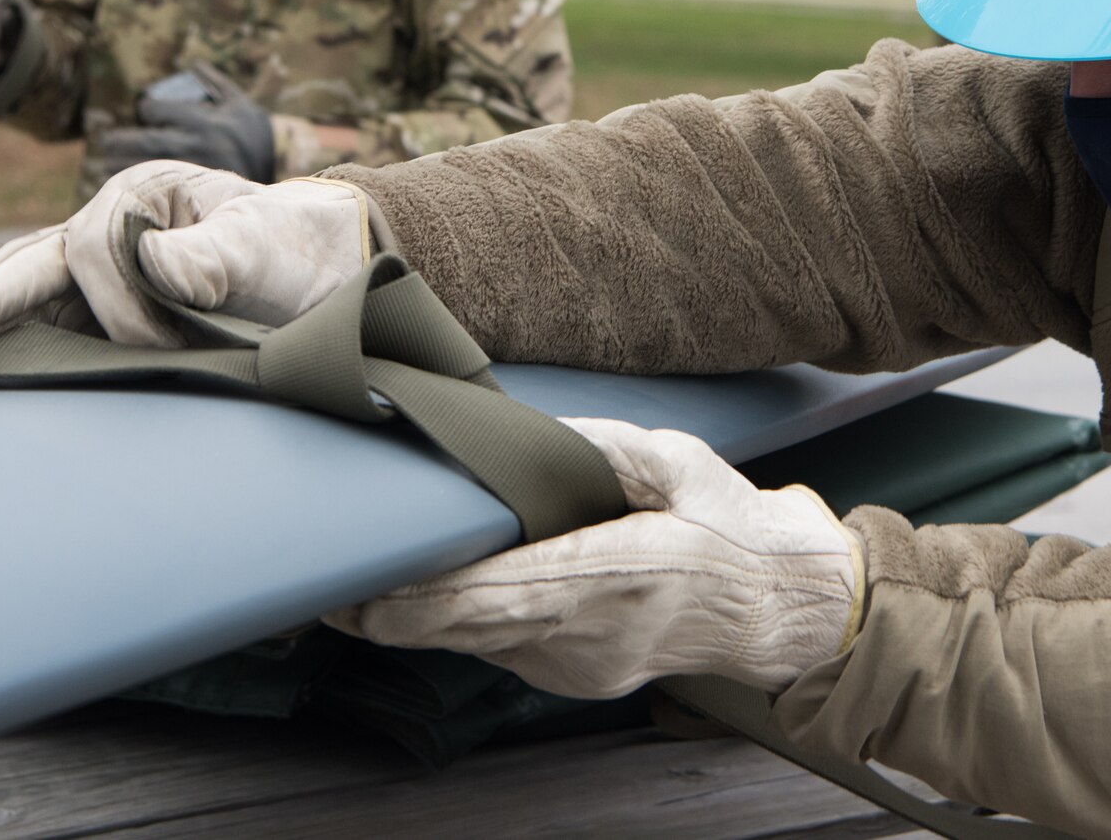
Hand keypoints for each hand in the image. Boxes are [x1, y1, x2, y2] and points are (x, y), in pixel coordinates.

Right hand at [0, 162, 373, 365]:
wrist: (329, 268)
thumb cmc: (298, 248)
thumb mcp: (268, 245)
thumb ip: (213, 255)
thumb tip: (148, 263)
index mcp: (138, 196)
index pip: (91, 251)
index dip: (124, 306)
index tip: (174, 344)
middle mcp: (105, 226)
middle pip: (16, 268)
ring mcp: (96, 267)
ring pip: (11, 295)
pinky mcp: (100, 307)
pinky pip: (34, 324)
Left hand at [100, 66, 276, 182]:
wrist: (279, 172)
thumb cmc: (255, 134)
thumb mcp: (240, 103)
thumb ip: (215, 83)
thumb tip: (191, 64)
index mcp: (205, 120)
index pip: (159, 111)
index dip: (147, 108)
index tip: (144, 111)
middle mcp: (198, 144)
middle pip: (147, 141)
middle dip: (120, 140)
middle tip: (103, 140)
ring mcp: (196, 169)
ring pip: (147, 165)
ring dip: (120, 164)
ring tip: (101, 163)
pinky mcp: (196, 188)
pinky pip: (159, 185)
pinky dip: (139, 182)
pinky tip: (125, 182)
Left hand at [324, 417, 865, 697]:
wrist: (777, 606)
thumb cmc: (728, 525)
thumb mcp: (677, 463)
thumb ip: (603, 449)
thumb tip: (533, 433)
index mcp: (620, 576)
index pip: (500, 596)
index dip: (424, 599)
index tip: (364, 589)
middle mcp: (592, 636)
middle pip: (468, 631)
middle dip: (395, 611)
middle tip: (333, 587)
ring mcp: (581, 667)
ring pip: (478, 643)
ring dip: (427, 616)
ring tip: (375, 580)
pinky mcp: (575, 678)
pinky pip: (502, 649)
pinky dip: (468, 622)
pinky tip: (450, 590)